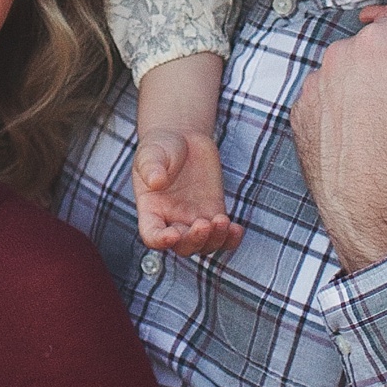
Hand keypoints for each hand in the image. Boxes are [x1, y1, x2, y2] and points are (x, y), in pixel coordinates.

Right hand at [132, 129, 243, 258]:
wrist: (183, 139)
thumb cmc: (161, 148)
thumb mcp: (151, 153)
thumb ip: (151, 167)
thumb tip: (155, 181)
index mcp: (151, 211)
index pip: (152, 236)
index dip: (161, 241)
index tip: (173, 234)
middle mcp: (172, 221)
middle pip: (183, 247)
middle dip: (194, 241)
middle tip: (203, 223)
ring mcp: (194, 219)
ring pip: (205, 246)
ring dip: (215, 240)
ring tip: (222, 220)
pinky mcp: (214, 211)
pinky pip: (224, 236)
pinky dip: (231, 239)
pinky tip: (236, 228)